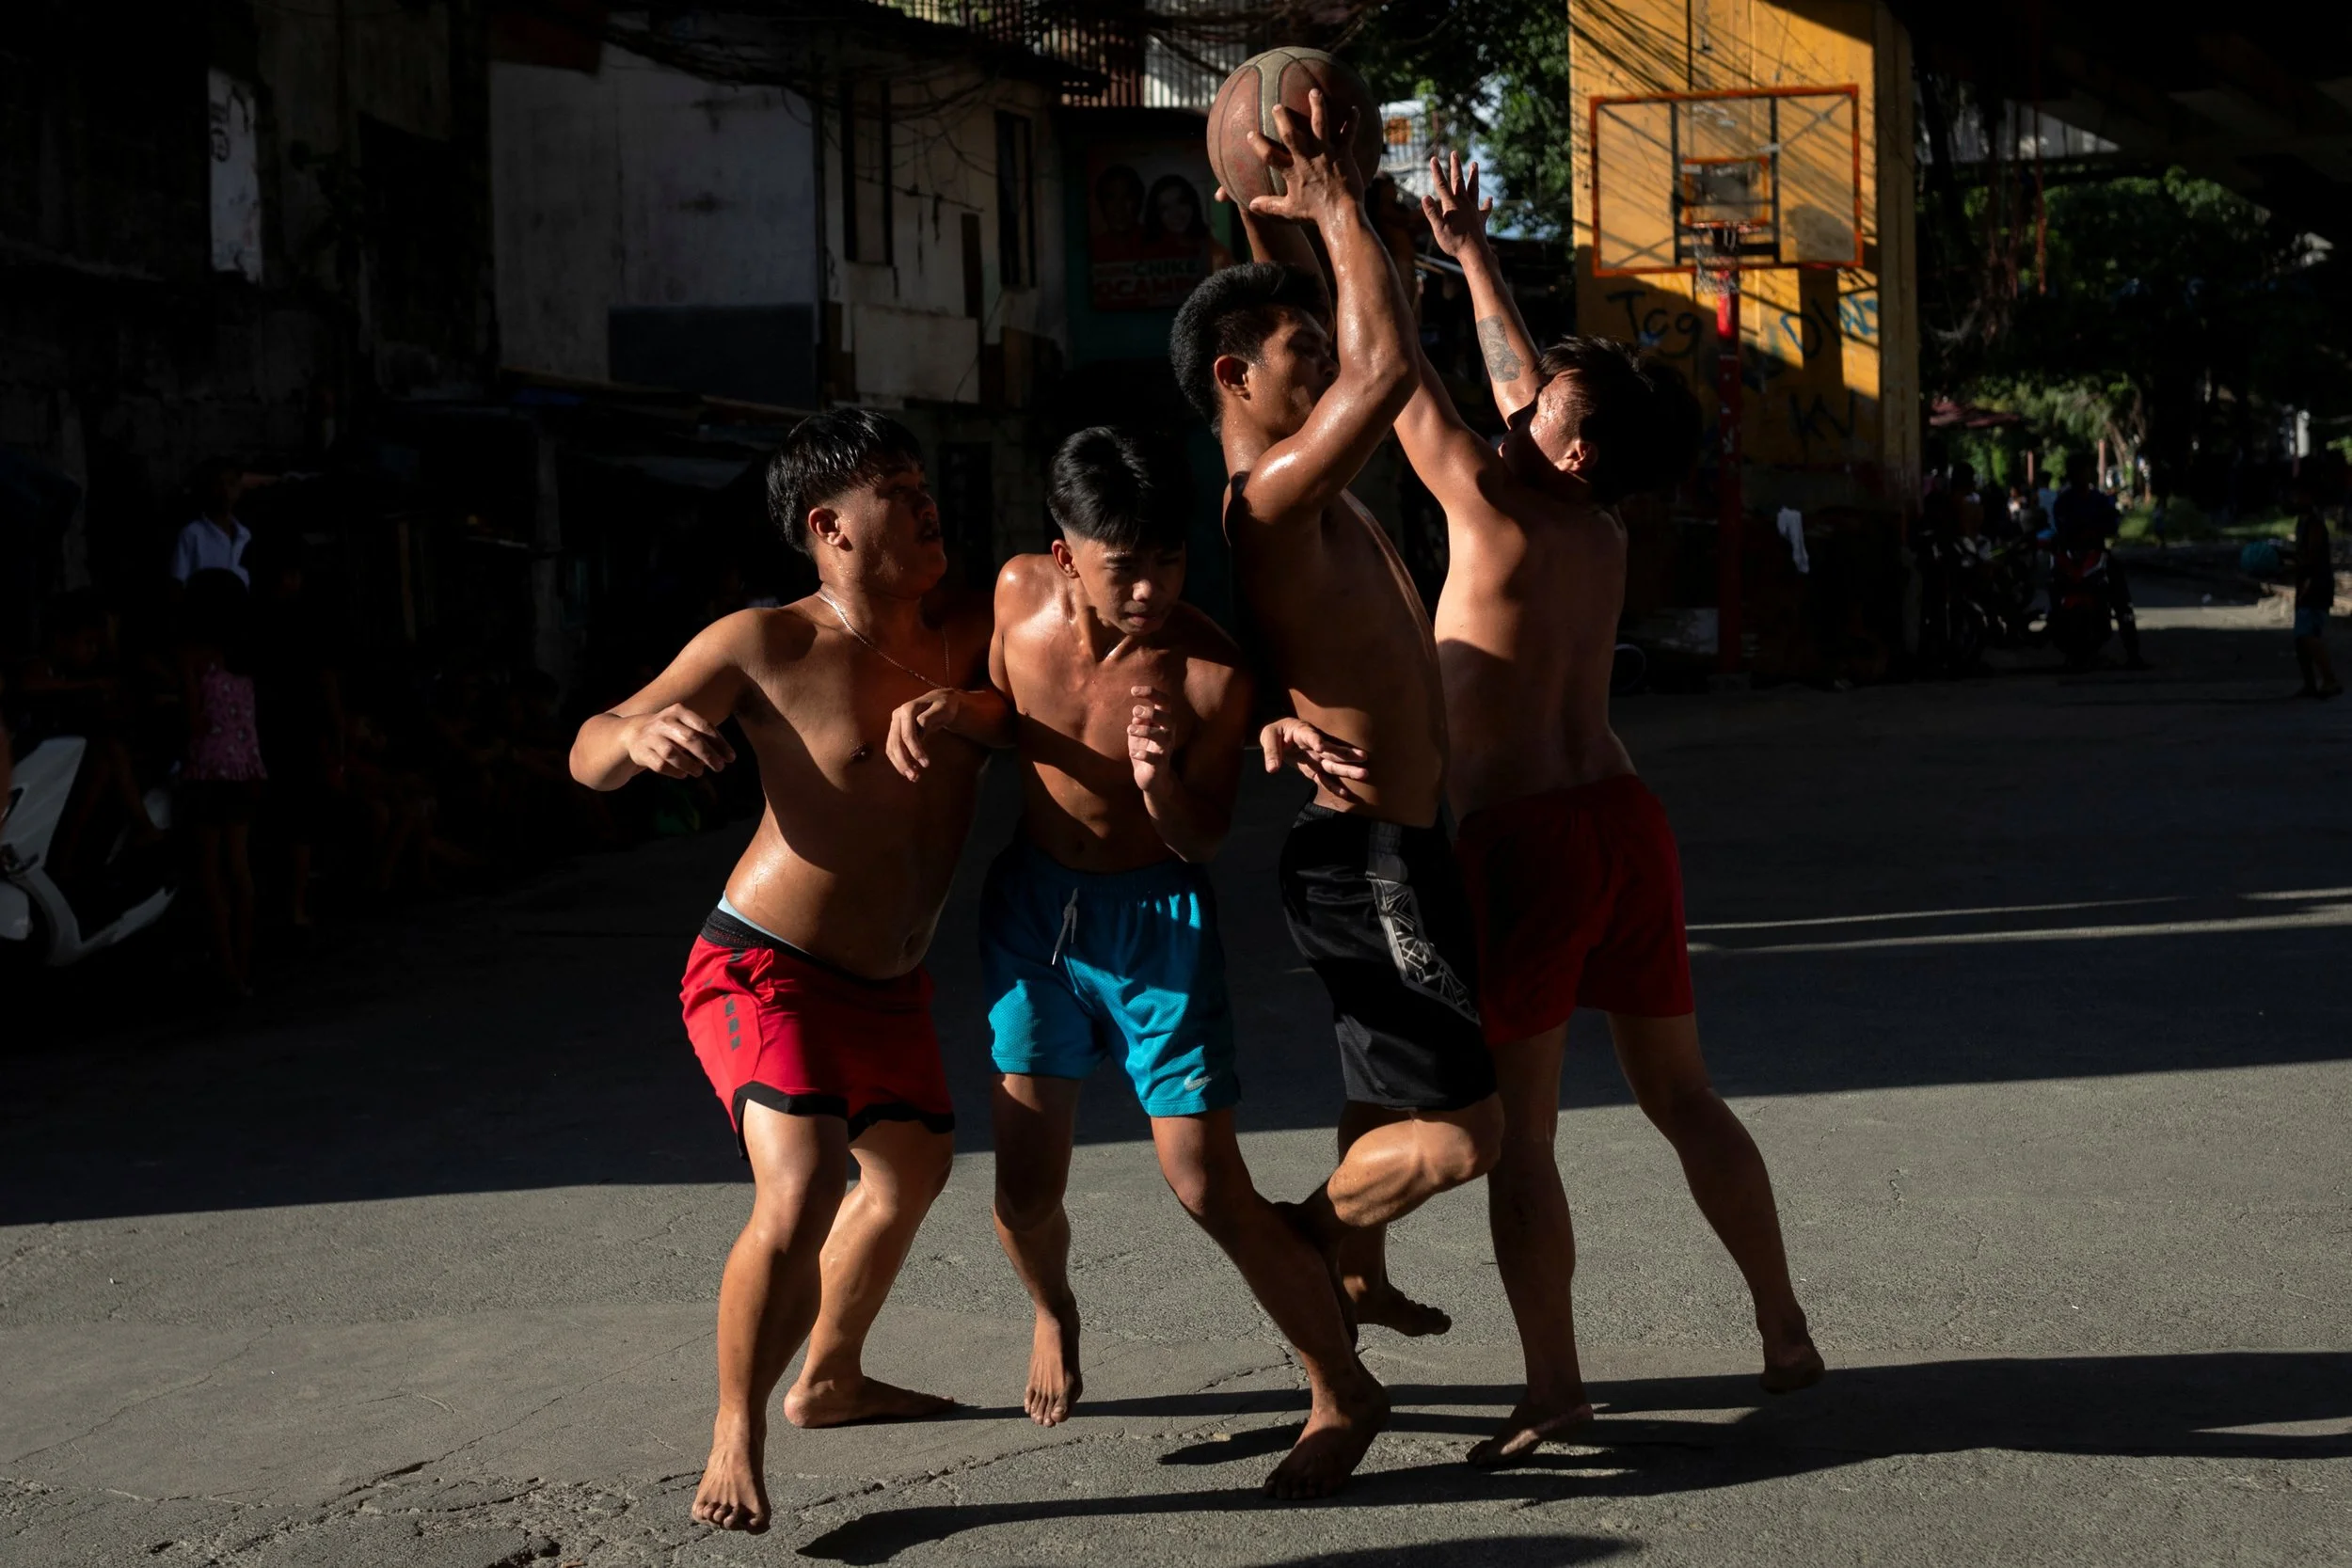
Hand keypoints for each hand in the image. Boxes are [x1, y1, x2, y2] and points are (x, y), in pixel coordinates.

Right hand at [622, 704, 734, 778]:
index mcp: (678, 711)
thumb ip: (705, 736)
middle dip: (708, 755)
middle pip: (690, 739)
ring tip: (700, 772)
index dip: (719, 743)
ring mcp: (651, 737)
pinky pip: (660, 765)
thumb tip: (726, 756)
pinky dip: (674, 771)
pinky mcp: (642, 752)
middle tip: (720, 767)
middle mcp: (664, 722)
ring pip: (673, 753)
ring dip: (690, 765)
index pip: (703, 726)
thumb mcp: (685, 725)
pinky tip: (683, 775)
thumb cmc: (670, 730)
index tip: (731, 758)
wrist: (634, 733)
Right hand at [886, 688, 962, 781]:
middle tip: (915, 777)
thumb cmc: (944, 705)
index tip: (926, 765)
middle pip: (896, 743)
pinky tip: (911, 769)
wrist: (940, 701)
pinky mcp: (896, 731)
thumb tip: (919, 725)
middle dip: (904, 762)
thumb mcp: (942, 708)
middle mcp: (897, 715)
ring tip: (913, 777)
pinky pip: (893, 748)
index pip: (907, 734)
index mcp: (907, 709)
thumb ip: (930, 717)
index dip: (915, 751)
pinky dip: (900, 760)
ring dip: (900, 764)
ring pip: (892, 747)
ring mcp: (895, 723)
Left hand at [1127, 686, 1177, 794]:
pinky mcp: (1160, 766)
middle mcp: (1168, 734)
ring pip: (1163, 737)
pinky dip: (1144, 754)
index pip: (1164, 702)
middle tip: (1134, 712)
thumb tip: (1137, 714)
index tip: (1133, 691)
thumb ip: (1139, 721)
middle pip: (1168, 718)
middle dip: (1151, 712)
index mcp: (1163, 723)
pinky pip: (1156, 759)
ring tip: (1129, 730)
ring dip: (1145, 731)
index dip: (1151, 693)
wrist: (1151, 778)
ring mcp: (1165, 750)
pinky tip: (1133, 753)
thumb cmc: (1145, 750)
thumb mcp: (1139, 732)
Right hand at [1245, 89, 1362, 223]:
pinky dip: (1352, 121)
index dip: (1258, 144)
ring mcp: (1326, 154)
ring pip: (1320, 125)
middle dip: (1282, 118)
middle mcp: (1307, 159)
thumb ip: (1269, 206)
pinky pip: (1348, 134)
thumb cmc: (1315, 214)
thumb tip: (1251, 205)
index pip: (1269, 156)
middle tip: (1277, 106)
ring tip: (1314, 92)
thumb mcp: (1289, 211)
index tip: (1250, 134)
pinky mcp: (1343, 154)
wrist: (1340, 215)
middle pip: (1291, 134)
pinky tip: (1355, 108)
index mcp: (1292, 172)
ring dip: (1317, 106)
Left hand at [1259, 717, 1370, 799]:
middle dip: (1345, 754)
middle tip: (1363, 758)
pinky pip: (1324, 778)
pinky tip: (1345, 793)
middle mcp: (1314, 744)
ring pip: (1333, 764)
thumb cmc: (1275, 733)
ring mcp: (1316, 757)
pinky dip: (1333, 785)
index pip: (1310, 735)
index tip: (1321, 746)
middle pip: (1331, 750)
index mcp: (1302, 732)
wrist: (1279, 736)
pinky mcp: (1313, 769)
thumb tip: (1272, 769)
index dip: (1315, 740)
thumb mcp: (1268, 737)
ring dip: (1347, 769)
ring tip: (1365, 774)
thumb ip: (1270, 752)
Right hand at [1421, 150, 1491, 258]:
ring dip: (1474, 176)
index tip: (1434, 159)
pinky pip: (1485, 209)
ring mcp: (1474, 209)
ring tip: (1475, 164)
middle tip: (1455, 153)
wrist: (1474, 253)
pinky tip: (1490, 199)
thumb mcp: (1438, 228)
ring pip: (1474, 188)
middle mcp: (1464, 203)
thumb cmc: (1454, 242)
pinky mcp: (1481, 218)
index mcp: (1452, 204)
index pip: (1442, 184)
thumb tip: (1424, 196)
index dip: (1437, 171)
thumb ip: (1432, 212)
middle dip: (1456, 166)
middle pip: (1459, 181)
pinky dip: (1487, 204)